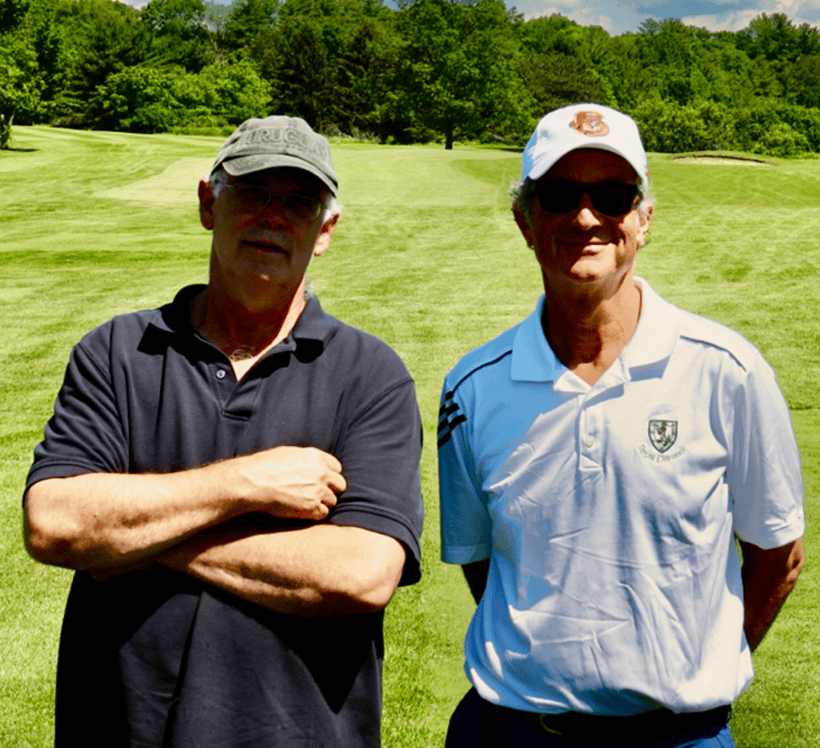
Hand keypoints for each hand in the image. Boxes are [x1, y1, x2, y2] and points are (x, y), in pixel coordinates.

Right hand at [229, 446, 345, 520]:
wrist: (252, 482)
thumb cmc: (264, 466)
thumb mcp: (288, 454)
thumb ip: (306, 459)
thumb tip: (314, 464)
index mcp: (316, 457)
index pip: (337, 468)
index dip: (330, 475)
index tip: (323, 480)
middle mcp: (321, 473)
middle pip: (340, 484)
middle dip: (331, 490)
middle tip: (317, 494)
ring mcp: (318, 491)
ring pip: (333, 501)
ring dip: (322, 503)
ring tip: (306, 503)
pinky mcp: (311, 508)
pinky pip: (323, 513)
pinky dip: (315, 514)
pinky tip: (303, 512)